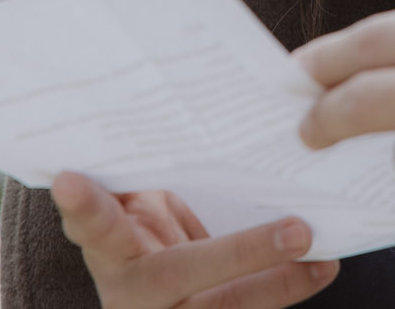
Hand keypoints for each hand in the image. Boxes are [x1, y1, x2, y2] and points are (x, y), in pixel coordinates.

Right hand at [50, 173, 338, 308]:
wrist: (149, 290)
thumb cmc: (140, 226)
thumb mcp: (136, 201)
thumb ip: (148, 174)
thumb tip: (182, 106)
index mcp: (107, 245)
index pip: (93, 224)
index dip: (83, 205)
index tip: (70, 179)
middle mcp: (131, 287)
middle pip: (180, 272)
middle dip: (241, 252)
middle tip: (297, 230)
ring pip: (225, 305)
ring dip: (280, 281)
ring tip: (321, 251)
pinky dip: (289, 285)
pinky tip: (324, 264)